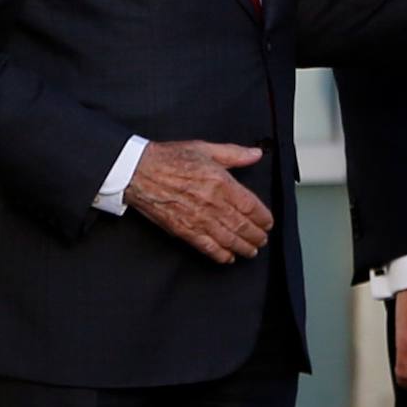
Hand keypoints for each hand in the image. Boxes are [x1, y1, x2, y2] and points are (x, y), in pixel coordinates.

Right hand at [124, 140, 273, 264]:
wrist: (139, 171)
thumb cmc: (170, 158)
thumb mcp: (206, 148)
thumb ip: (234, 153)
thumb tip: (255, 154)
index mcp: (220, 182)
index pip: (250, 205)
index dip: (262, 217)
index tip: (268, 222)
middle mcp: (212, 203)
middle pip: (242, 225)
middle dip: (256, 236)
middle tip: (263, 240)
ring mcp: (198, 218)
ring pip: (228, 239)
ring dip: (243, 247)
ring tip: (251, 251)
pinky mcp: (183, 229)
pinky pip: (206, 246)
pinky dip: (220, 255)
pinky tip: (228, 258)